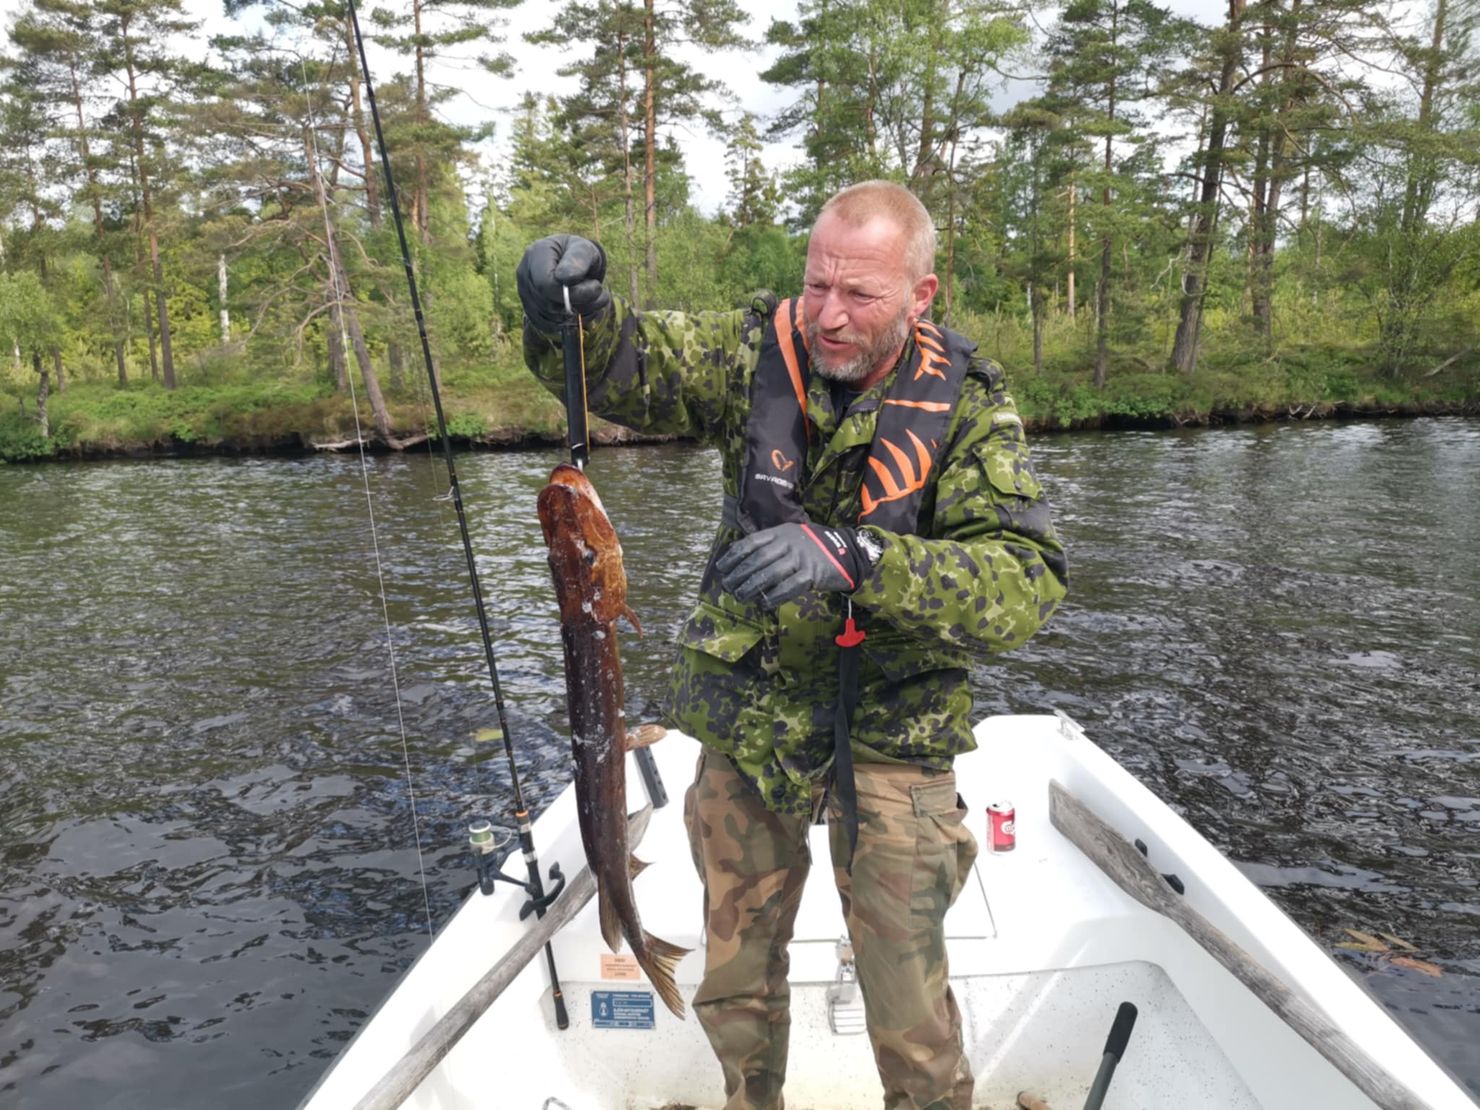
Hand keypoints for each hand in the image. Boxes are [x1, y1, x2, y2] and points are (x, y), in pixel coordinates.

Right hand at [516, 234, 610, 334]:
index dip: (572, 292)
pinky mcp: (531, 310)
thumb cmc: (580, 254)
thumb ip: (578, 259)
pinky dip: (572, 322)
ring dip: (579, 313)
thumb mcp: (585, 249)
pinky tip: (584, 309)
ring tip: (596, 299)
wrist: (573, 265)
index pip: (546, 283)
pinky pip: (550, 325)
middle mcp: (525, 274)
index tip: (597, 286)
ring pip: (551, 316)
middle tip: (601, 295)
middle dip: (579, 303)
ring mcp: (525, 294)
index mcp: (536, 253)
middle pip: (549, 302)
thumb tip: (565, 277)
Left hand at [717, 522, 867, 609]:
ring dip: (752, 587)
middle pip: (758, 559)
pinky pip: (789, 587)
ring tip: (741, 596)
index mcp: (781, 532)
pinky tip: (764, 604)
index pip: (751, 542)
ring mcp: (801, 558)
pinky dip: (774, 596)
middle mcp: (789, 542)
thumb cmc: (812, 548)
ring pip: (770, 573)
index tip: (721, 568)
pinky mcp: (812, 574)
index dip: (734, 555)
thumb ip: (769, 545)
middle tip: (728, 586)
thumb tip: (740, 561)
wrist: (846, 552)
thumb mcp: (791, 537)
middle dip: (739, 574)